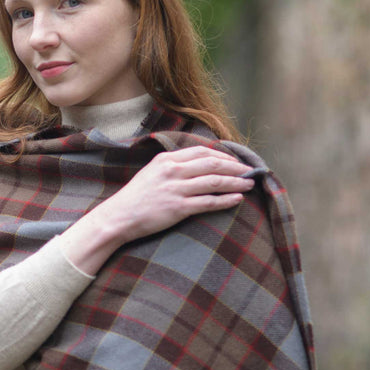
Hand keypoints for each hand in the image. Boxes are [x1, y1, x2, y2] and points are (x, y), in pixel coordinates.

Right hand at [60, 146, 254, 274]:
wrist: (118, 217)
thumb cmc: (135, 198)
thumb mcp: (151, 173)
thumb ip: (172, 166)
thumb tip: (197, 165)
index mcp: (166, 159)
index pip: (202, 152)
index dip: (223, 156)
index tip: (235, 161)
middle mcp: (172, 171)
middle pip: (212, 164)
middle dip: (235, 167)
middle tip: (250, 171)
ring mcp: (175, 189)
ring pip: (214, 181)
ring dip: (236, 182)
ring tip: (249, 184)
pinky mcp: (178, 208)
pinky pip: (208, 202)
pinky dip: (226, 200)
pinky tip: (237, 199)